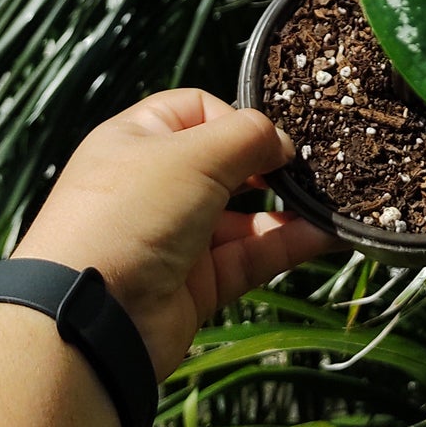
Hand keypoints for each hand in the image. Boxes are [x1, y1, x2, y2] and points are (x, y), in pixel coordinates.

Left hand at [11, 89, 337, 378]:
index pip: (197, 110)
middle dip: (271, 164)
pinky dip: (287, 244)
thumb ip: (247, 137)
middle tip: (315, 166)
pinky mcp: (196, 284)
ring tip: (334, 200)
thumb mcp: (192, 155)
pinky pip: (250, 257)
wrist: (91, 317)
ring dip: (289, 208)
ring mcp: (176, 237)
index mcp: (138, 140)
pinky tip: (327, 234)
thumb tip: (282, 142)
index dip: (236, 117)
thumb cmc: (131, 212)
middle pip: (226, 164)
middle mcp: (156, 186)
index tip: (271, 136)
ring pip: (244, 216)